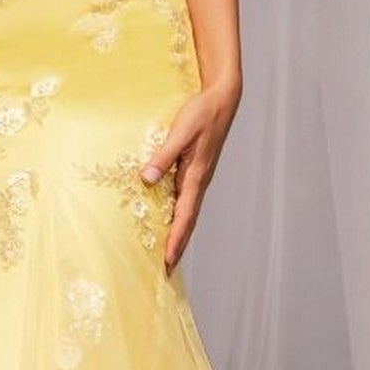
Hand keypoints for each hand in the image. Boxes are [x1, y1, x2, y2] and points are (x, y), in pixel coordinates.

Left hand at [140, 80, 239, 271]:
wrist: (222, 99)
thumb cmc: (202, 113)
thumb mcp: (180, 131)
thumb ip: (163, 156)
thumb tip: (147, 179)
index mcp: (196, 176)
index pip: (184, 216)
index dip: (175, 240)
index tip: (168, 261)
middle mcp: (199, 181)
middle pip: (188, 221)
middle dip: (178, 245)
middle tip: (167, 270)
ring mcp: (199, 177)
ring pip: (187, 212)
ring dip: (179, 234)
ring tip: (169, 253)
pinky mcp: (196, 170)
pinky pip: (186, 199)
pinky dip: (179, 216)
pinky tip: (170, 220)